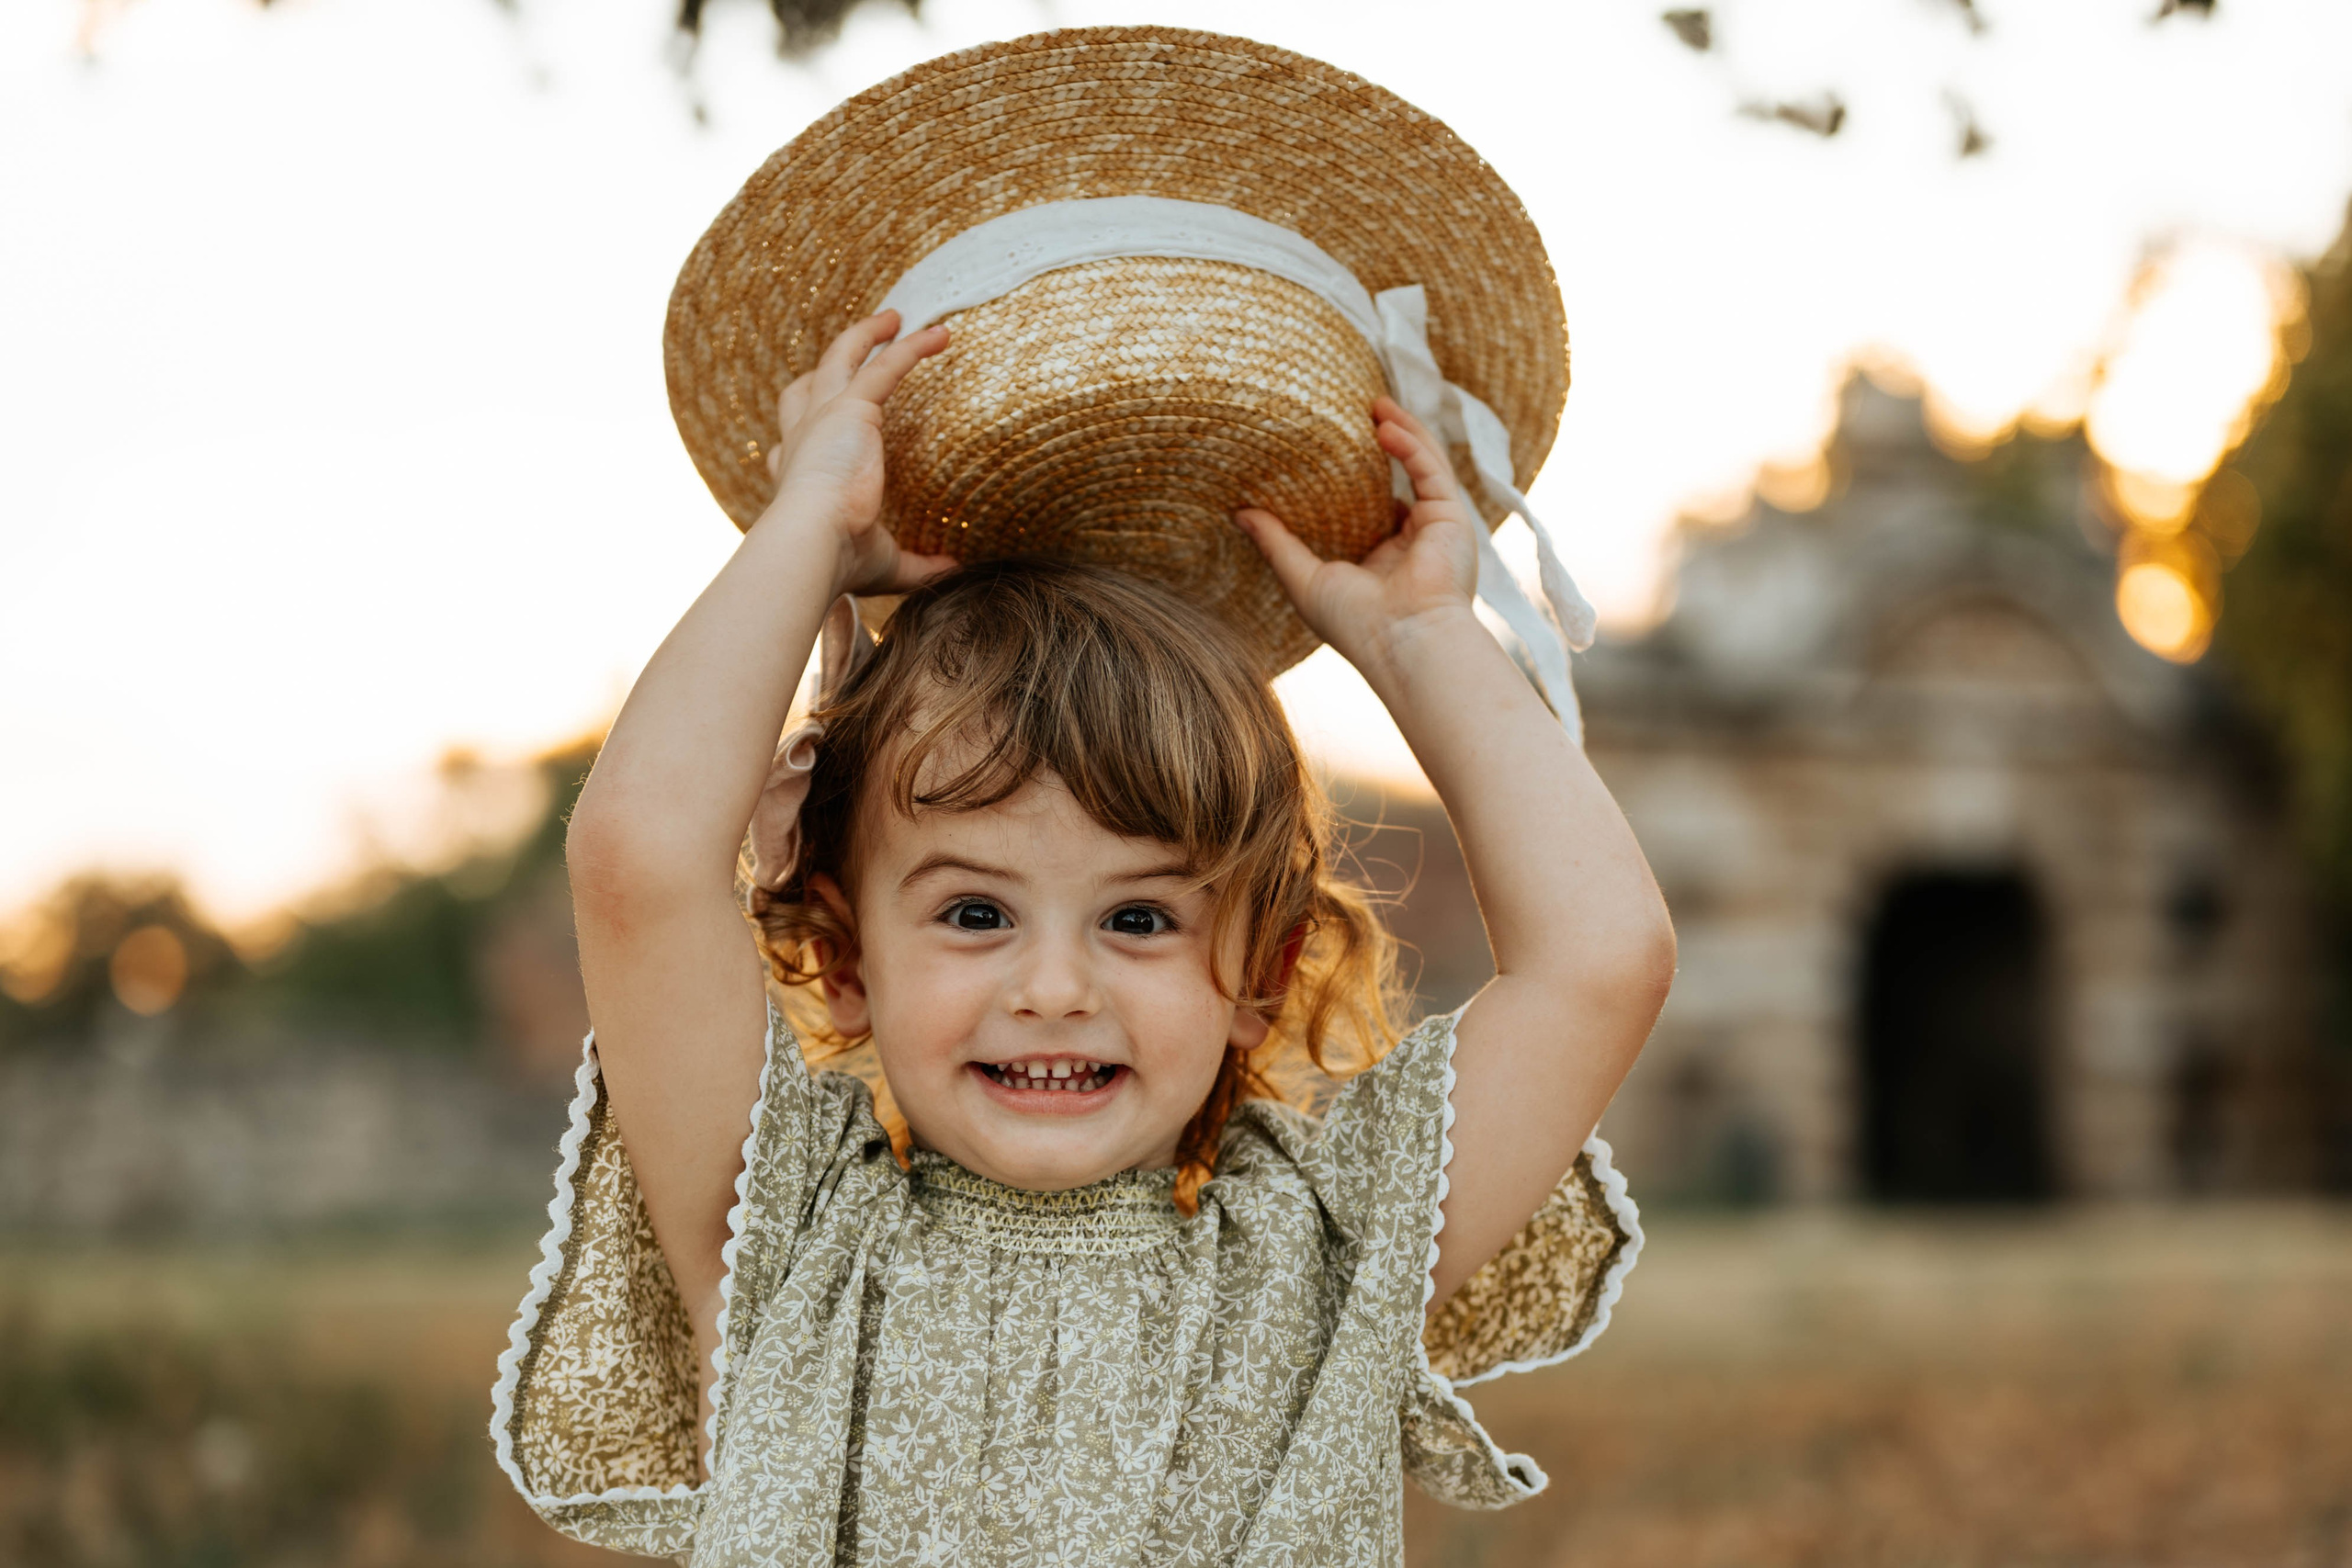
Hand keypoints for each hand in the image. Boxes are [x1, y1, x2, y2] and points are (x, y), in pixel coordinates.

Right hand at [758, 309, 958, 598]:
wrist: (812, 542)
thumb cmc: (838, 560)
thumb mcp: (884, 563)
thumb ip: (918, 564)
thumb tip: (951, 570)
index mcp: (797, 477)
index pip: (793, 443)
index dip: (802, 427)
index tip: (817, 423)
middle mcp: (802, 441)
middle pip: (806, 387)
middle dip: (832, 362)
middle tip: (859, 342)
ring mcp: (822, 418)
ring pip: (841, 358)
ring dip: (866, 335)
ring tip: (895, 318)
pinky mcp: (849, 408)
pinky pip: (885, 366)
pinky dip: (911, 347)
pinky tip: (941, 336)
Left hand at [1234, 395, 1480, 683]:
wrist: (1402, 642)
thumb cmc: (1354, 623)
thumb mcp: (1303, 578)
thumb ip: (1275, 542)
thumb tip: (1239, 512)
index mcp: (1382, 558)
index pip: (1371, 505)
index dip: (1354, 474)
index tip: (1327, 445)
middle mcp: (1412, 541)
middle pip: (1399, 478)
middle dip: (1381, 442)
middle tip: (1353, 411)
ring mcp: (1435, 527)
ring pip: (1421, 464)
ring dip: (1401, 430)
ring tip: (1373, 403)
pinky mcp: (1452, 517)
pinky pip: (1432, 468)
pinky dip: (1411, 443)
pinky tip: (1384, 424)